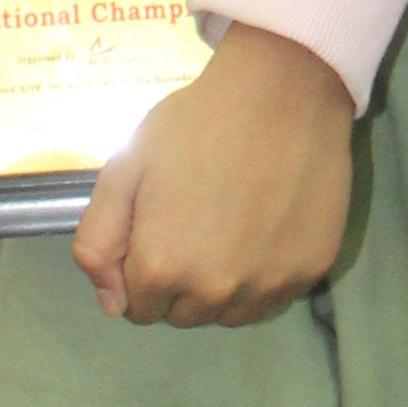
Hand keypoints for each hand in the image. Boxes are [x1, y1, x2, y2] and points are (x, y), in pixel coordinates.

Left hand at [73, 22, 355, 329]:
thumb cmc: (195, 123)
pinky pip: (272, 298)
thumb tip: (112, 304)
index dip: (141, 268)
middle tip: (195, 221)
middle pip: (182, 315)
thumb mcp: (124, 168)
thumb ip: (99, 240)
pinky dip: (262, 276)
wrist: (282, 92)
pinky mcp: (308, 273)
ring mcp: (266, 286)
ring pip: (227, 314)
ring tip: (230, 227)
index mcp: (161, 267)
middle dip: (179, 281)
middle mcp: (214, 292)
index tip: (158, 229)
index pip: (137, 307)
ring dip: (221, 287)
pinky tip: (265, 229)